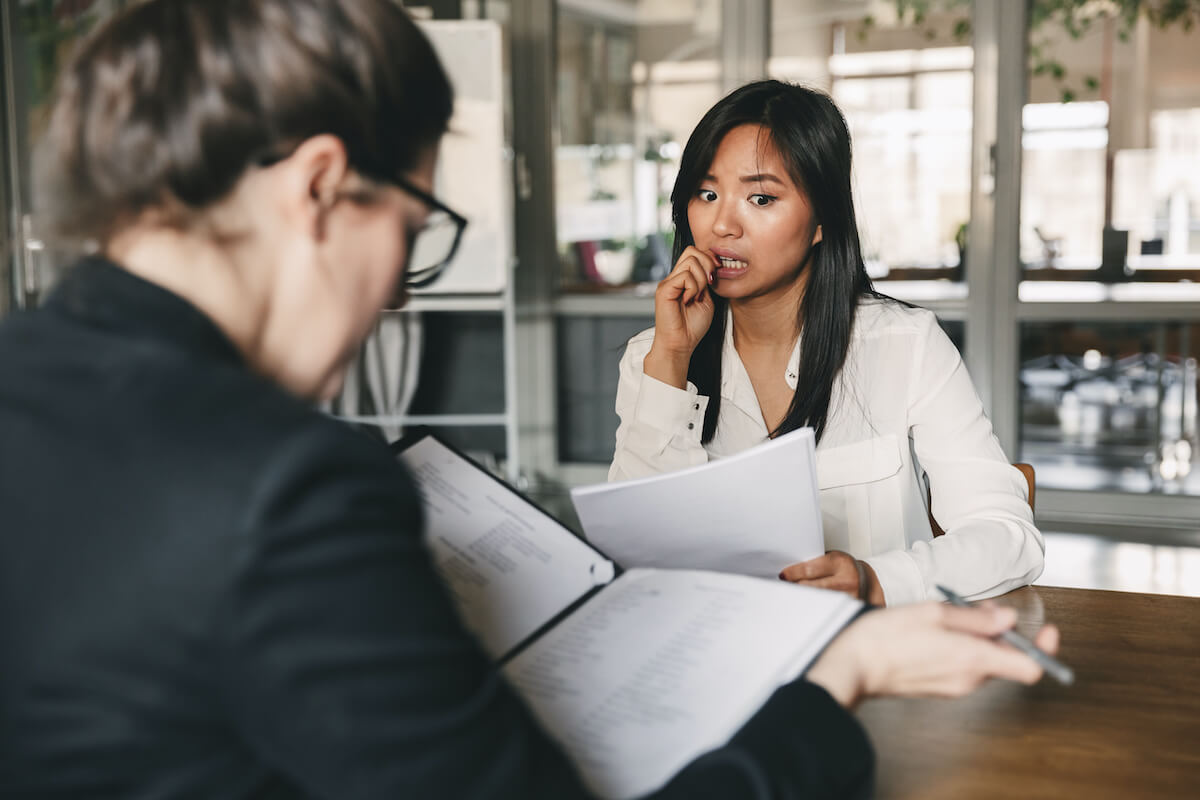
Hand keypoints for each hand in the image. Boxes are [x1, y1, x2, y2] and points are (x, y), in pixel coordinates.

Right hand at [643, 246, 717, 387]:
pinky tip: (689, 300)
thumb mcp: (707, 299)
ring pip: (691, 261)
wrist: (680, 344)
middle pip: (692, 251)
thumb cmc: (692, 327)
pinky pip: (685, 276)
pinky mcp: (664, 290)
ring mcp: (667, 282)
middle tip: (709, 284)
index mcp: (683, 279)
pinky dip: (693, 288)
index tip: (715, 277)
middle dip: (708, 264)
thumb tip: (711, 265)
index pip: (695, 252)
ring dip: (701, 279)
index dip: (709, 260)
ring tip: (697, 296)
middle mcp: (673, 277)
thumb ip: (707, 282)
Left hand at [780, 550, 883, 604]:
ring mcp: (850, 598)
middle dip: (795, 587)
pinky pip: (827, 611)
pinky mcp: (850, 611)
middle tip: (784, 587)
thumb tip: (789, 573)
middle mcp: (847, 580)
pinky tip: (807, 608)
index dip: (793, 573)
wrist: (866, 579)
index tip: (783, 576)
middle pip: (811, 587)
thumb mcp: (832, 559)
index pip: (810, 569)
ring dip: (803, 600)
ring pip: (817, 601)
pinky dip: (815, 610)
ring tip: (794, 597)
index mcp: (840, 563)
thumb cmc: (844, 568)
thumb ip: (814, 563)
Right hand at [805, 602, 1060, 707]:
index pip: (1031, 666)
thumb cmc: (886, 637)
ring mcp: (954, 687)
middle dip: (1000, 632)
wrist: (852, 665)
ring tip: (949, 618)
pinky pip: (964, 667)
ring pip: (983, 660)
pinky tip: (936, 633)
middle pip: (1005, 657)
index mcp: (973, 659)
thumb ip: (976, 617)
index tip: (1047, 630)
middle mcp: (970, 679)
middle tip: (981, 610)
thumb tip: (1008, 620)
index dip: (1045, 649)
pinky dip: (961, 649)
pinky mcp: (940, 687)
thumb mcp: (934, 612)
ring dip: (977, 639)